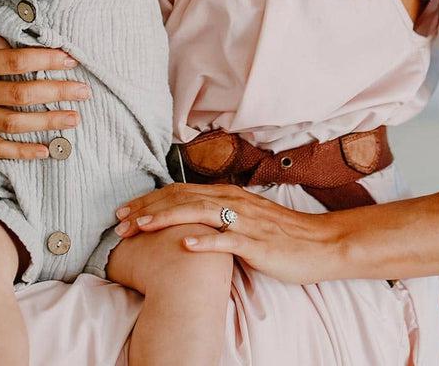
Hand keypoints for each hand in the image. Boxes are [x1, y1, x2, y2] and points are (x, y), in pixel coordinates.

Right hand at [0, 9, 92, 159]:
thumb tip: (10, 42)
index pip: (14, 62)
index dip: (45, 60)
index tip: (70, 59)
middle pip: (19, 96)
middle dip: (56, 93)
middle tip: (85, 91)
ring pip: (11, 124)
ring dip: (46, 123)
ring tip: (75, 118)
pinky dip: (20, 152)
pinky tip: (46, 151)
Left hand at [113, 182, 342, 284]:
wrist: (319, 244)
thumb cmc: (280, 235)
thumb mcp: (244, 218)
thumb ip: (219, 215)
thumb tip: (188, 218)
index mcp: (227, 195)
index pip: (180, 192)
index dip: (150, 200)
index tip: (124, 211)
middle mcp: (232, 202)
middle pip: (181, 199)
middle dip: (147, 209)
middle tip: (119, 220)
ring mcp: (244, 221)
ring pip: (198, 214)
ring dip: (166, 220)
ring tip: (141, 228)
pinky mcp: (255, 242)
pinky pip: (227, 241)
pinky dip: (205, 242)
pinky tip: (185, 246)